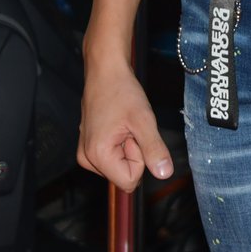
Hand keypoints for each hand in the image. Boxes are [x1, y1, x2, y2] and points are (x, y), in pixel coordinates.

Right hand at [78, 59, 173, 192]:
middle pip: (123, 174)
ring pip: (118, 166)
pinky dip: (119, 142)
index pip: (130, 181)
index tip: (134, 133)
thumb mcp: (144, 119)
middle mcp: (86, 159)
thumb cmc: (122, 90)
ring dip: (126, 147)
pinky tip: (117, 124)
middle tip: (128, 126)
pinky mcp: (88, 146)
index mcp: (97, 156)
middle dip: (132, 152)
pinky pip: (112, 156)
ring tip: (122, 124)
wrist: (105, 70)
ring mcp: (85, 153)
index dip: (139, 158)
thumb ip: (154, 149)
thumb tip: (165, 174)